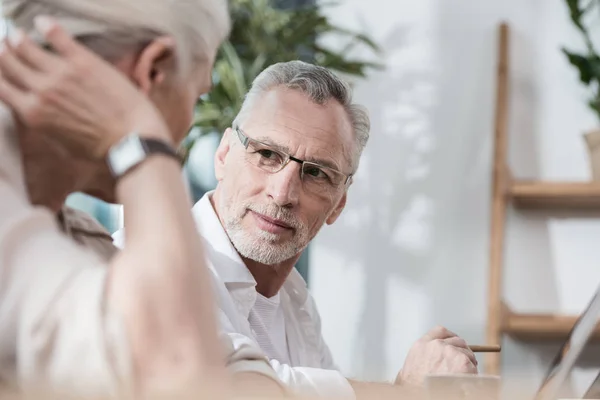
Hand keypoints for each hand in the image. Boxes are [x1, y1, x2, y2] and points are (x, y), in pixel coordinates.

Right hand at [0, 16, 170, 159]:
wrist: (130, 138)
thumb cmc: (100, 148)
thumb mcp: (62, 144)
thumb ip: (44, 125)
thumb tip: (35, 114)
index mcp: (33, 114)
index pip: (1, 87)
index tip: (0, 68)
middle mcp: (41, 91)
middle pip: (10, 63)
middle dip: (4, 53)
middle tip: (3, 46)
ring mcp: (61, 74)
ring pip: (28, 48)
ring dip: (18, 39)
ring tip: (16, 34)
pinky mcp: (83, 62)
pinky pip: (58, 37)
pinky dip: (48, 27)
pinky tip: (42, 22)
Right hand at [395, 326, 477, 385]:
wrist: (419, 397)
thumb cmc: (414, 390)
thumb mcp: (408, 371)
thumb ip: (418, 360)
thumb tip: (424, 363)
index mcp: (420, 346)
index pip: (440, 332)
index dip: (450, 337)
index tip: (455, 344)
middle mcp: (435, 345)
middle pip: (457, 341)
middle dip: (462, 351)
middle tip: (464, 364)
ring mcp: (449, 352)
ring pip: (467, 352)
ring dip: (469, 362)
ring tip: (464, 375)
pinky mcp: (462, 362)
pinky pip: (473, 365)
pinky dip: (473, 372)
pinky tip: (467, 380)